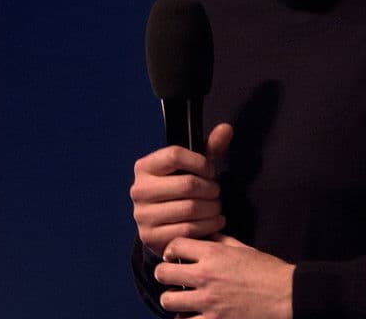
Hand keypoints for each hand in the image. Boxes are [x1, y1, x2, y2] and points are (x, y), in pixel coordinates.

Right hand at [130, 123, 233, 254]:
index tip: (209, 171)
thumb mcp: (193, 169)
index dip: (200, 162)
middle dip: (211, 189)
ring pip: (191, 208)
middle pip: (188, 184)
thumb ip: (209, 149)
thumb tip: (226, 128)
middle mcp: (138, 190)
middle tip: (216, 193)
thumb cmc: (181, 192)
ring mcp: (142, 215)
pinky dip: (209, 226)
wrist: (164, 227)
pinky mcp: (151, 237)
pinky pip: (189, 230)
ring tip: (216, 208)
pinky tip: (214, 222)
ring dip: (213, 209)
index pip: (175, 154)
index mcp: (144, 167)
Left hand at [155, 235, 294, 318]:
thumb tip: (203, 234)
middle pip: (162, 273)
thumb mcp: (243, 248)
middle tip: (173, 279)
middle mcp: (206, 276)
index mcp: (213, 253)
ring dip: (173, 300)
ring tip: (182, 300)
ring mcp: (208, 301)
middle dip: (165, 275)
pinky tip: (193, 315)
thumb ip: (219, 240)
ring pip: (168, 300)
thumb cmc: (267, 271)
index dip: (170, 251)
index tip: (174, 257)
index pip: (173, 245)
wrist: (288, 296)